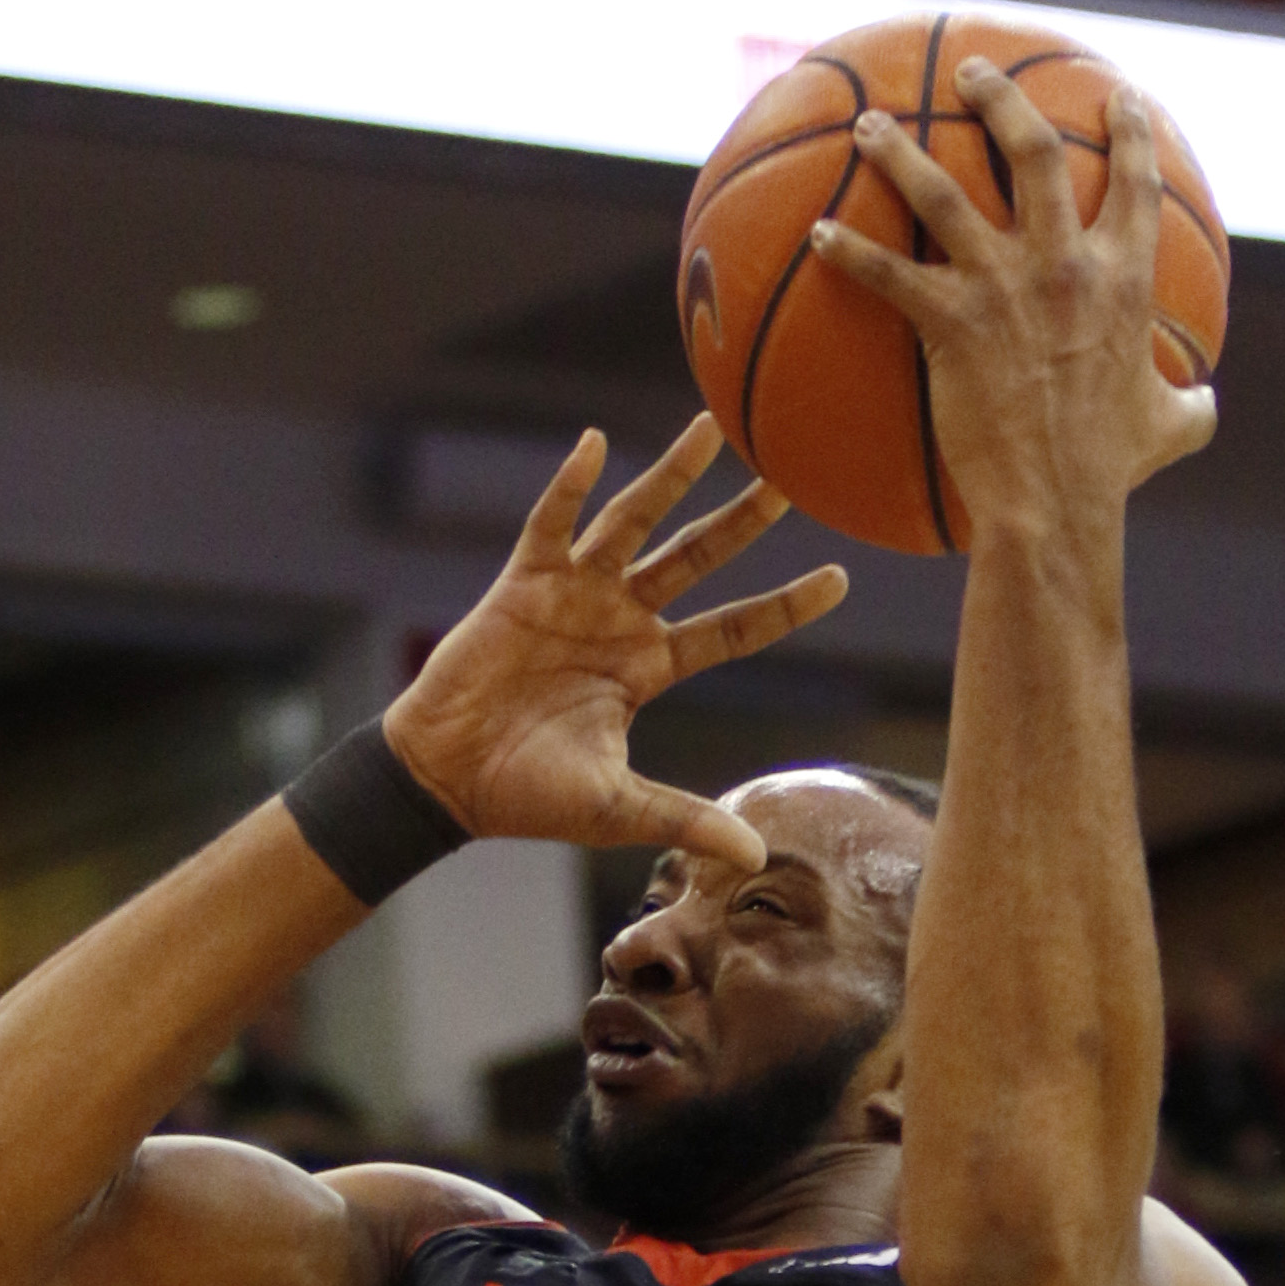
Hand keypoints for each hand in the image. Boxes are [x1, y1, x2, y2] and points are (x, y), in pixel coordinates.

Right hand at [384, 416, 846, 872]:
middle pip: (696, 558)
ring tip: (710, 429)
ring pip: (634, 522)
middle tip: (790, 477)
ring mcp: (573, 596)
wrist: (444, 780)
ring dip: (670, 477)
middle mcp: (619, 620)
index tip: (840, 578)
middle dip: (742, 520)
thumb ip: (684, 818)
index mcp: (647, 667)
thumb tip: (756, 856)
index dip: (785, 605)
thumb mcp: (617, 809)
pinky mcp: (522, 584)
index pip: (732, 628)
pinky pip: (552, 525)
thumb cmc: (526, 794)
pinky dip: (571, 487)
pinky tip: (596, 446)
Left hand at [810, 60, 1215, 547]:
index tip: (1115, 94)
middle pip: (1032, 150)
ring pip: (945, 193)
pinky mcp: (951, 322)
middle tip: (970, 71)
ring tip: (870, 125)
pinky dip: (849, 251)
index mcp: (1124, 277)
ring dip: (902, 151)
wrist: (1055, 501)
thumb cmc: (1110, 469)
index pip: (1134, 178)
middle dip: (999, 97)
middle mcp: (1064, 262)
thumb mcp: (1168, 428)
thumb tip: (1209, 402)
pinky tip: (816, 235)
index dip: (1129, 128)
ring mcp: (1004, 286)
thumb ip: (1190, 403)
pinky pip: (888, 275)